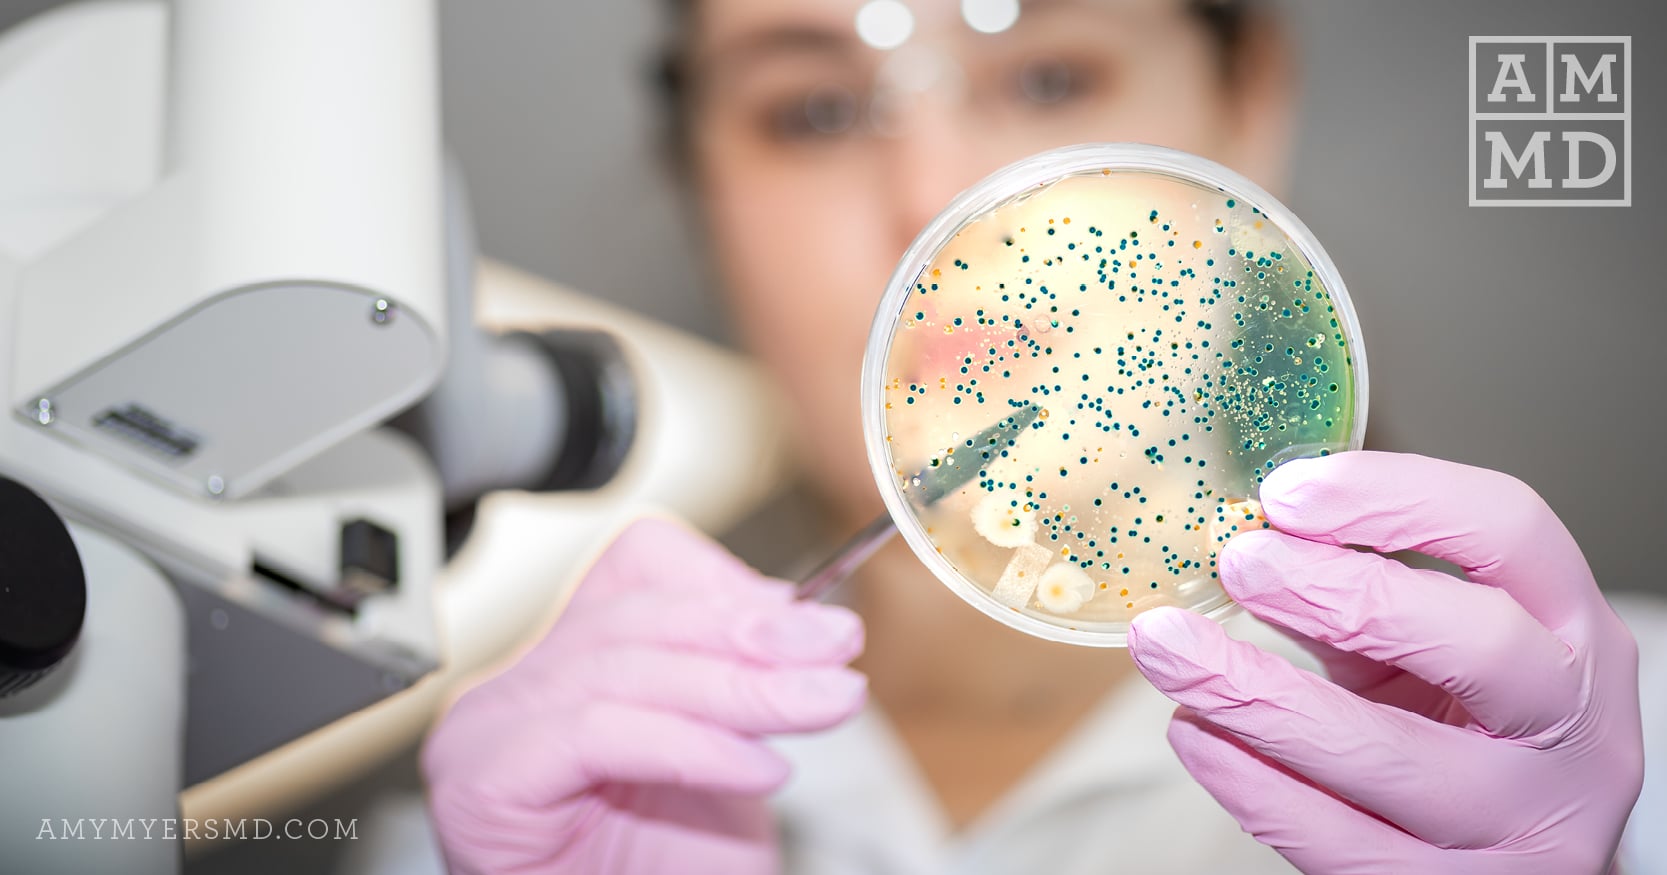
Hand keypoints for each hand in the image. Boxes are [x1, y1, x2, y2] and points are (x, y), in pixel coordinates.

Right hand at [421, 517, 866, 874]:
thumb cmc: (667, 871)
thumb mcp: (725, 755)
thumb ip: (742, 680)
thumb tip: (799, 611)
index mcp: (568, 663)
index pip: (637, 567)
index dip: (727, 582)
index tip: (815, 617)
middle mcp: (518, 686)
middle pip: (639, 615)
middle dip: (754, 633)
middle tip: (836, 649)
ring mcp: (489, 727)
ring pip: (626, 668)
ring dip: (744, 686)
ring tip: (822, 703)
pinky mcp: (485, 777)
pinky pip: (600, 734)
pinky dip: (693, 747)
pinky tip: (760, 769)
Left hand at [1128, 451, 1643, 873]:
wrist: (1522, 856)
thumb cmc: (1463, 721)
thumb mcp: (1428, 645)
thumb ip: (1354, 594)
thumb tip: (1241, 546)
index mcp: (1573, 626)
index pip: (1510, 530)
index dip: (1396, 498)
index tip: (1285, 493)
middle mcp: (1575, 725)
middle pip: (1476, 644)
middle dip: (1340, 595)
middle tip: (1236, 563)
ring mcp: (1527, 822)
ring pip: (1388, 757)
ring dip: (1257, 694)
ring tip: (1166, 648)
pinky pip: (1340, 843)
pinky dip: (1252, 784)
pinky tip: (1194, 734)